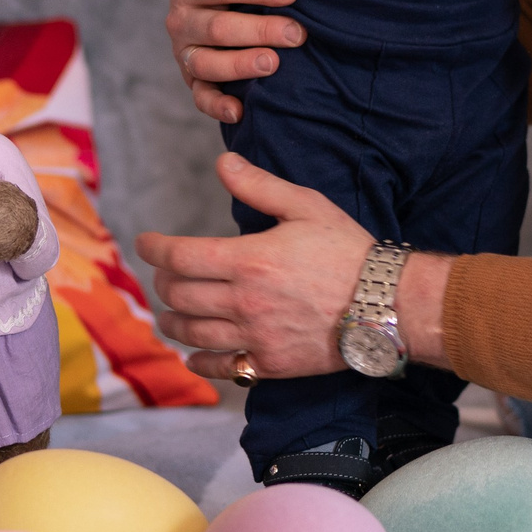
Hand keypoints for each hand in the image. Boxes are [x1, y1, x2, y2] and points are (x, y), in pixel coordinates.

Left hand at [136, 153, 367, 379]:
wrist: (387, 304)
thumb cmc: (349, 251)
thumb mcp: (307, 206)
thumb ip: (260, 186)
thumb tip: (223, 163)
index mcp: (250, 260)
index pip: (181, 256)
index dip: (154, 248)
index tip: (144, 243)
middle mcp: (245, 301)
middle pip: (180, 295)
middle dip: (162, 282)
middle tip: (162, 274)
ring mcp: (256, 336)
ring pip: (193, 333)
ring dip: (171, 322)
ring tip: (168, 314)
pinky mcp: (271, 363)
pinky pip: (223, 368)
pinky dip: (200, 362)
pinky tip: (193, 356)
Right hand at [165, 0, 305, 123]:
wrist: (218, 5)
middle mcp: (181, 20)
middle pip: (217, 28)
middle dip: (259, 30)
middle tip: (297, 33)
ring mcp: (185, 53)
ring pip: (207, 64)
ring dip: (241, 65)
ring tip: (274, 63)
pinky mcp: (193, 81)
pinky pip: (201, 98)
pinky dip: (218, 107)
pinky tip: (240, 111)